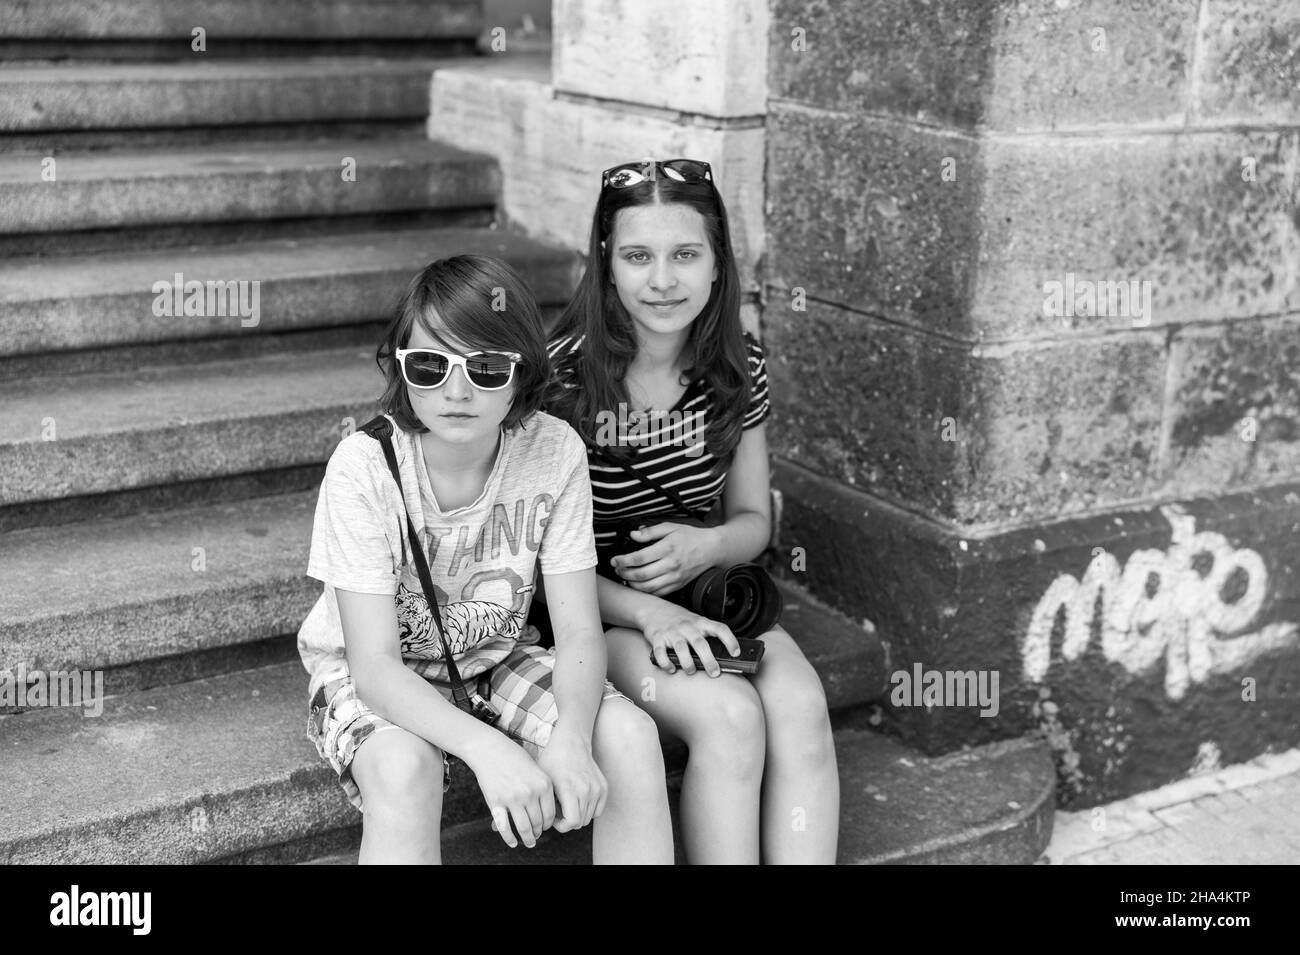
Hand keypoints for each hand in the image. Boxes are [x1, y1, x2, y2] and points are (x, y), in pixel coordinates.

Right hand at [467, 734, 555, 848]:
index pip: (550, 813)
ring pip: (524, 827)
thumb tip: (547, 812)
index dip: (548, 824)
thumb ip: (542, 788)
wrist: (489, 749)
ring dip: (527, 838)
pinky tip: (513, 843)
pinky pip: (505, 827)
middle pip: (538, 822)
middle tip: (537, 835)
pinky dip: (509, 839)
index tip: (545, 827)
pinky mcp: (496, 802)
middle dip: (538, 832)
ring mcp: (513, 799)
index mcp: (544, 783)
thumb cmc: (513, 756)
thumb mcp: (535, 768)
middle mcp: (530, 792)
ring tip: (529, 842)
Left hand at [538, 728, 607, 831]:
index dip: (560, 826)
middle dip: (567, 822)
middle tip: (558, 811)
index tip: (553, 817)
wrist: (571, 742)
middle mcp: (586, 789)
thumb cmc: (552, 761)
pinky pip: (598, 811)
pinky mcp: (603, 787)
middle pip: (579, 822)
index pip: (571, 822)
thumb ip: (543, 803)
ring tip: (567, 805)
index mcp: (569, 789)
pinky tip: (578, 801)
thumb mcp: (543, 782)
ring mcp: (597, 788)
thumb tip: (541, 821)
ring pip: (588, 818)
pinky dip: (589, 811)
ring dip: (577, 816)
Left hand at [612, 522, 719, 595]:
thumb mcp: (671, 527)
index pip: (639, 558)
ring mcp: (675, 577)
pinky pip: (658, 593)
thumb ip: (650, 531)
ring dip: (633, 584)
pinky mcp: (678, 585)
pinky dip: (646, 592)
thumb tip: (633, 535)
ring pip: (648, 587)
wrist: (712, 549)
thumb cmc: (691, 536)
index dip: (623, 561)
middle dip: (624, 574)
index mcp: (668, 548)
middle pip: (641, 575)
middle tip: (618, 570)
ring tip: (625, 578)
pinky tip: (639, 585)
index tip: (615, 560)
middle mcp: (671, 564)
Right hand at [640, 601, 739, 677]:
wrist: (653, 609)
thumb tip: (721, 658)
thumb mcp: (695, 622)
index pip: (719, 629)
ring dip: (688, 664)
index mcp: (700, 622)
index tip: (736, 653)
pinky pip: (661, 653)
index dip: (730, 640)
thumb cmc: (678, 620)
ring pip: (681, 649)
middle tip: (715, 673)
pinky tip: (671, 669)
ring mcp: (672, 632)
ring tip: (691, 671)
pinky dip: (666, 664)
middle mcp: (687, 627)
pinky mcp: (657, 638)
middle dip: (709, 660)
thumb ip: (705, 636)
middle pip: (700, 644)